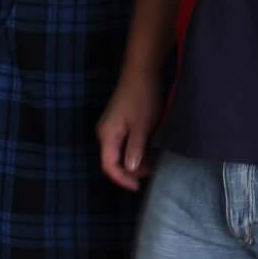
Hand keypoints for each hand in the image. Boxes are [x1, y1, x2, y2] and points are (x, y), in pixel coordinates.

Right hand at [99, 63, 163, 191]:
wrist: (142, 71)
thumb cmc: (142, 98)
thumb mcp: (142, 127)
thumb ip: (135, 149)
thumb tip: (131, 170)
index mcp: (107, 135)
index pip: (109, 166)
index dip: (123, 179)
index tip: (138, 187)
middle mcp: (104, 132)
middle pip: (112, 160)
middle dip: (130, 171)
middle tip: (151, 174)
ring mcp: (110, 126)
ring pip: (119, 152)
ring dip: (134, 160)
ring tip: (153, 164)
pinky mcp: (118, 121)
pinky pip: (123, 142)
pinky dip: (134, 150)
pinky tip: (148, 151)